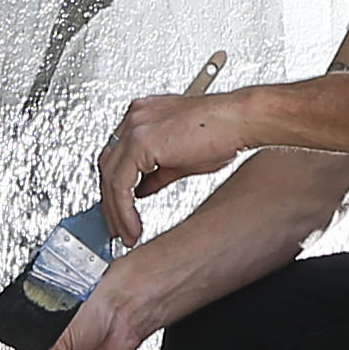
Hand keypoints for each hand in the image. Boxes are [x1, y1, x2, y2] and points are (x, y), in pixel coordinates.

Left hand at [97, 89, 247, 239]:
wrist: (240, 121)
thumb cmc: (223, 132)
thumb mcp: (182, 160)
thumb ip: (157, 174)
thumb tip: (141, 191)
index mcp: (144, 115)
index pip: (118, 155)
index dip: (116, 186)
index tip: (120, 209)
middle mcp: (135, 117)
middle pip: (108, 165)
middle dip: (111, 201)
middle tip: (118, 226)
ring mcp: (135, 127)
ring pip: (110, 176)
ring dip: (116, 210)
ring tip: (125, 233)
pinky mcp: (140, 141)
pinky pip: (121, 183)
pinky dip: (124, 209)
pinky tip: (132, 225)